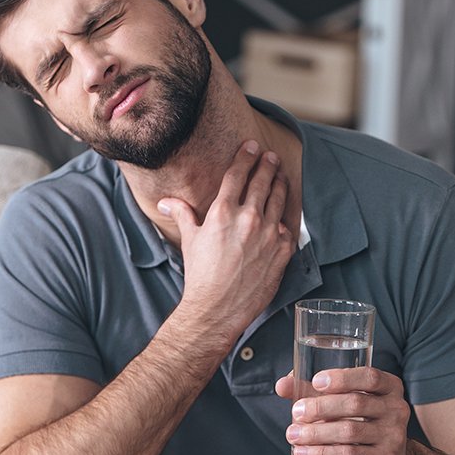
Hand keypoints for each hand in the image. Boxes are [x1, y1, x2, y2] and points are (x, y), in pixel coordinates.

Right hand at [158, 140, 294, 337]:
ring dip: (280, 185)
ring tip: (280, 176)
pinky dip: (284, 220)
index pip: (237, 174)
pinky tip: (282, 216)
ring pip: (279, 200)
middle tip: (270, 157)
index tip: (251, 147)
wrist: (217, 308)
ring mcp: (269, 234)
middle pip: (262, 182)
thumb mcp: (190, 240)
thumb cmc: (201, 275)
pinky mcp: (282, 251)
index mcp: (223, 212)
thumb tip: (166, 202)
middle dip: (267, 165)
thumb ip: (182, 214)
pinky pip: (287, 229)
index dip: (246, 157)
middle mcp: (249, 218)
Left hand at [275, 367, 416, 454]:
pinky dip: (322, 454)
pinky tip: (304, 454)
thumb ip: (316, 392)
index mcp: (389, 388)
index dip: (342, 377)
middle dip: (321, 407)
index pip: (370, 376)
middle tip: (296, 412)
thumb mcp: (346, 405)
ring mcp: (393, 436)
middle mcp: (396, 409)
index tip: (316, 382)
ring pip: (350, 431)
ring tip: (293, 435)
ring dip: (316, 433)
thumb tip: (282, 384)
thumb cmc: (363, 426)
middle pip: (356, 403)